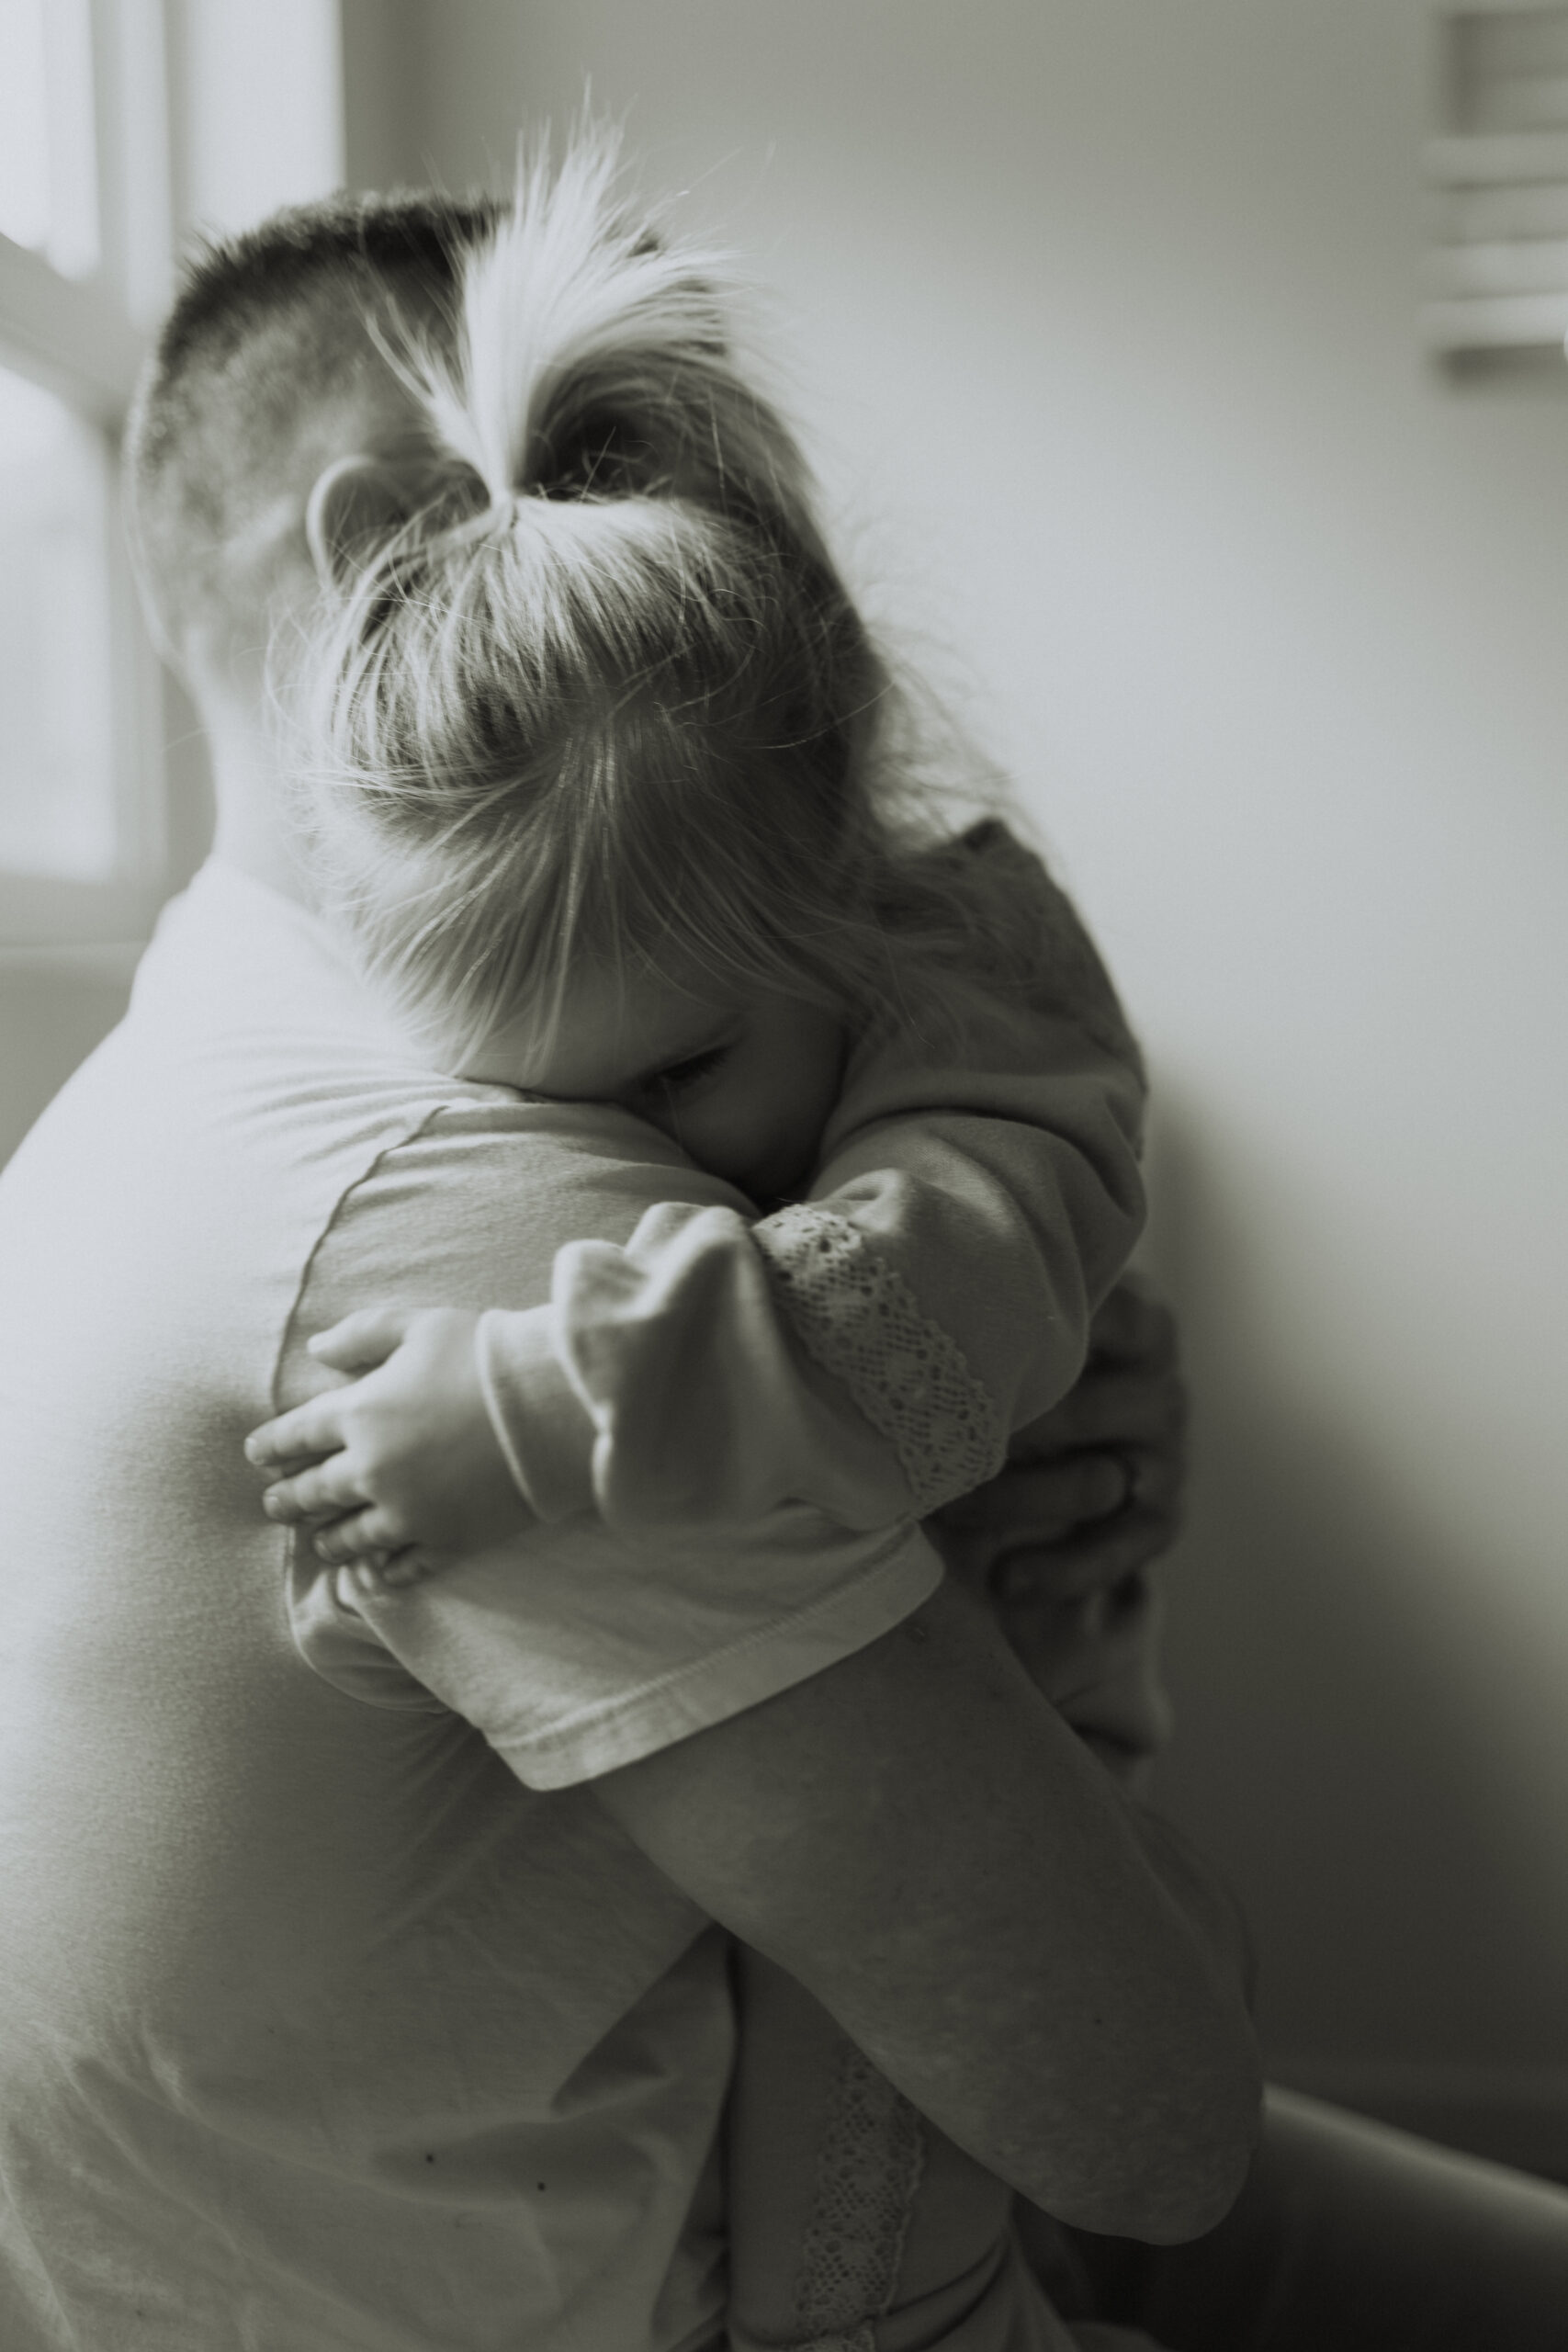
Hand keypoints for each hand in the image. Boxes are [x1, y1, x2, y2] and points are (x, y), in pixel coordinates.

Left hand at [243, 1305, 534, 1584]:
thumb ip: (362, 1335)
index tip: (257, 1455)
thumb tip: (317, 1349)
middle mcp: (371, 1470)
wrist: (549, 1405)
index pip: (295, 1435)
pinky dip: (385, 1570)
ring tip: (320, 1542)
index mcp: (358, 1414)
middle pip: (314, 1492)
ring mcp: (406, 1513)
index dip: (270, 1445)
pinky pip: (402, 1567)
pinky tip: (378, 1572)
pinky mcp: (444, 1541)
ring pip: (350, 1537)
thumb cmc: (483, 1355)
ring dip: (329, 1540)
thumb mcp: (418, 1325)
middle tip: (274, 1505)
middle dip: (288, 1499)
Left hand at [929, 1273, 1186, 1777]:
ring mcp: (1168, 1451)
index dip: (1027, 1336)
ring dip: (1008, 1502)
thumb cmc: (1028, 1355)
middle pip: (1080, 1409)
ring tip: (939, 1511)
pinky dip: (1059, 1570)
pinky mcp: (1163, 1515)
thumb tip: (905, 1269)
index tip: (953, 1344)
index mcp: (1136, 1315)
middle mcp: (1161, 1380)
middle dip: (997, 1432)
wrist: (1075, 1430)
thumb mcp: (1028, 1318)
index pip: (1101, 1313)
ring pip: (1090, 1482)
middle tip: (920, 1440)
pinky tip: (1004, 1580)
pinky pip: (1117, 1548)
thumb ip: (997, 1296)